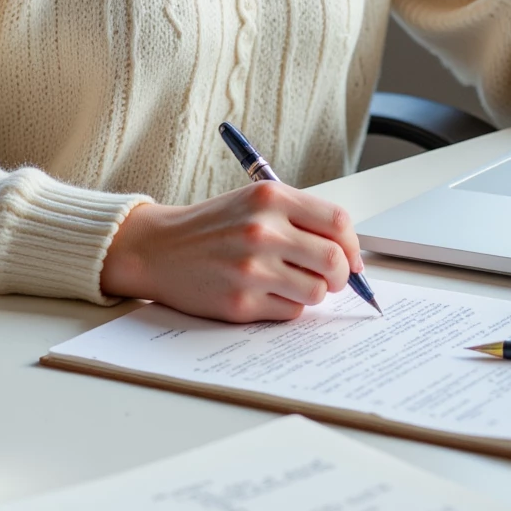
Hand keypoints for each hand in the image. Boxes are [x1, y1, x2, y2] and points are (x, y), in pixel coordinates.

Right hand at [100, 180, 362, 321]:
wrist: (158, 249)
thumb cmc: (213, 227)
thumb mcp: (255, 202)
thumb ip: (301, 219)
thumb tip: (351, 254)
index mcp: (270, 197)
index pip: (337, 222)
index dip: (352, 244)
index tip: (351, 257)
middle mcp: (262, 230)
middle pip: (334, 260)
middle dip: (341, 275)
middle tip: (331, 278)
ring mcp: (251, 268)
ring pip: (317, 292)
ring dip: (312, 293)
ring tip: (290, 283)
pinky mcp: (241, 302)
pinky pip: (291, 312)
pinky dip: (287, 306)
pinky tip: (265, 293)